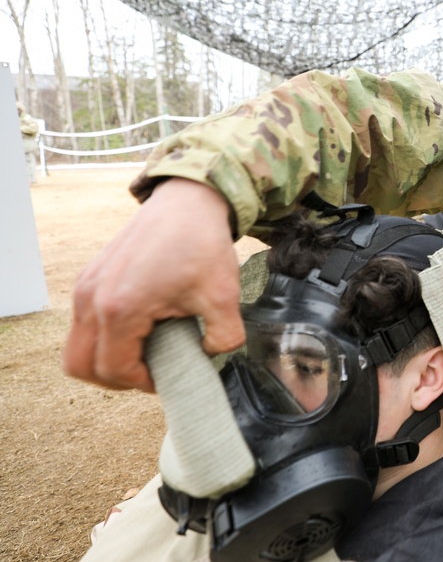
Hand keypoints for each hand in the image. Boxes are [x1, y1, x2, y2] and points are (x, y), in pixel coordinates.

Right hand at [63, 178, 244, 391]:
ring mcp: (85, 287)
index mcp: (120, 308)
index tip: (170, 376)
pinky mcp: (89, 278)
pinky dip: (104, 336)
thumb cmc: (202, 244)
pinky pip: (82, 323)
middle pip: (80, 366)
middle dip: (115, 378)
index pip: (115, 369)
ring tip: (148, 348)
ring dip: (107, 356)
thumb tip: (210, 355)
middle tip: (151, 371)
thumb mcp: (224, 295)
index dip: (143, 383)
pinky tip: (142, 325)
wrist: (187, 201)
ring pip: (77, 346)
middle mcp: (92, 299)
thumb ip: (224, 338)